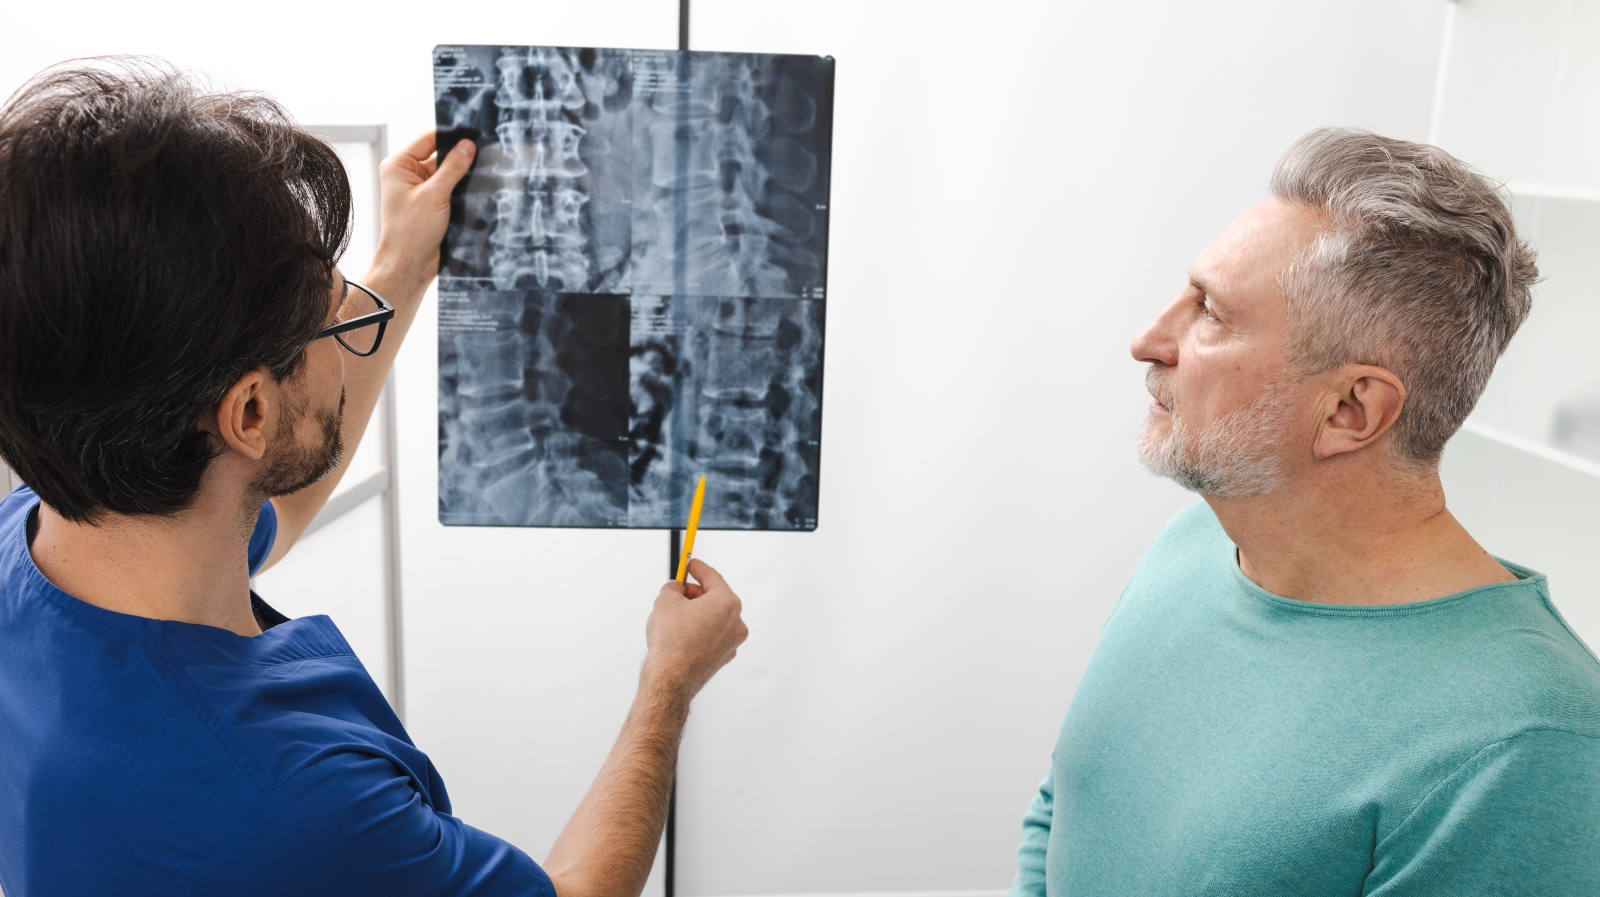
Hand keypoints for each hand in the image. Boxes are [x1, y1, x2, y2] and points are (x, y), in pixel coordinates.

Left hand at [368, 132, 475, 295]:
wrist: (409, 266)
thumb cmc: (410, 232)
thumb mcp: (434, 195)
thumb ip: (453, 168)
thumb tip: (468, 145)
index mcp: (399, 165)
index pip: (428, 139)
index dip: (451, 136)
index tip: (473, 134)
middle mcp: (407, 175)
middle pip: (439, 156)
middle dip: (460, 157)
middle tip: (483, 153)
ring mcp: (419, 190)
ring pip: (447, 174)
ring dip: (462, 176)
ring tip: (483, 172)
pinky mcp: (431, 205)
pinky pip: (450, 190)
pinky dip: (462, 190)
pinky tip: (477, 189)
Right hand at [644, 559, 748, 699]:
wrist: (671, 678)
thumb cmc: (672, 642)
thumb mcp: (665, 601)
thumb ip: (673, 588)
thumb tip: (675, 589)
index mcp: (727, 603)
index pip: (713, 577)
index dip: (698, 568)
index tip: (690, 564)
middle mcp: (735, 622)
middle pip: (715, 598)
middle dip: (695, 593)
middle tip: (678, 591)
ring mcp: (731, 642)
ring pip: (713, 618)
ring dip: (696, 613)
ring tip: (674, 616)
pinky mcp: (722, 657)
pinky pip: (711, 636)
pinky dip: (699, 630)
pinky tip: (680, 634)